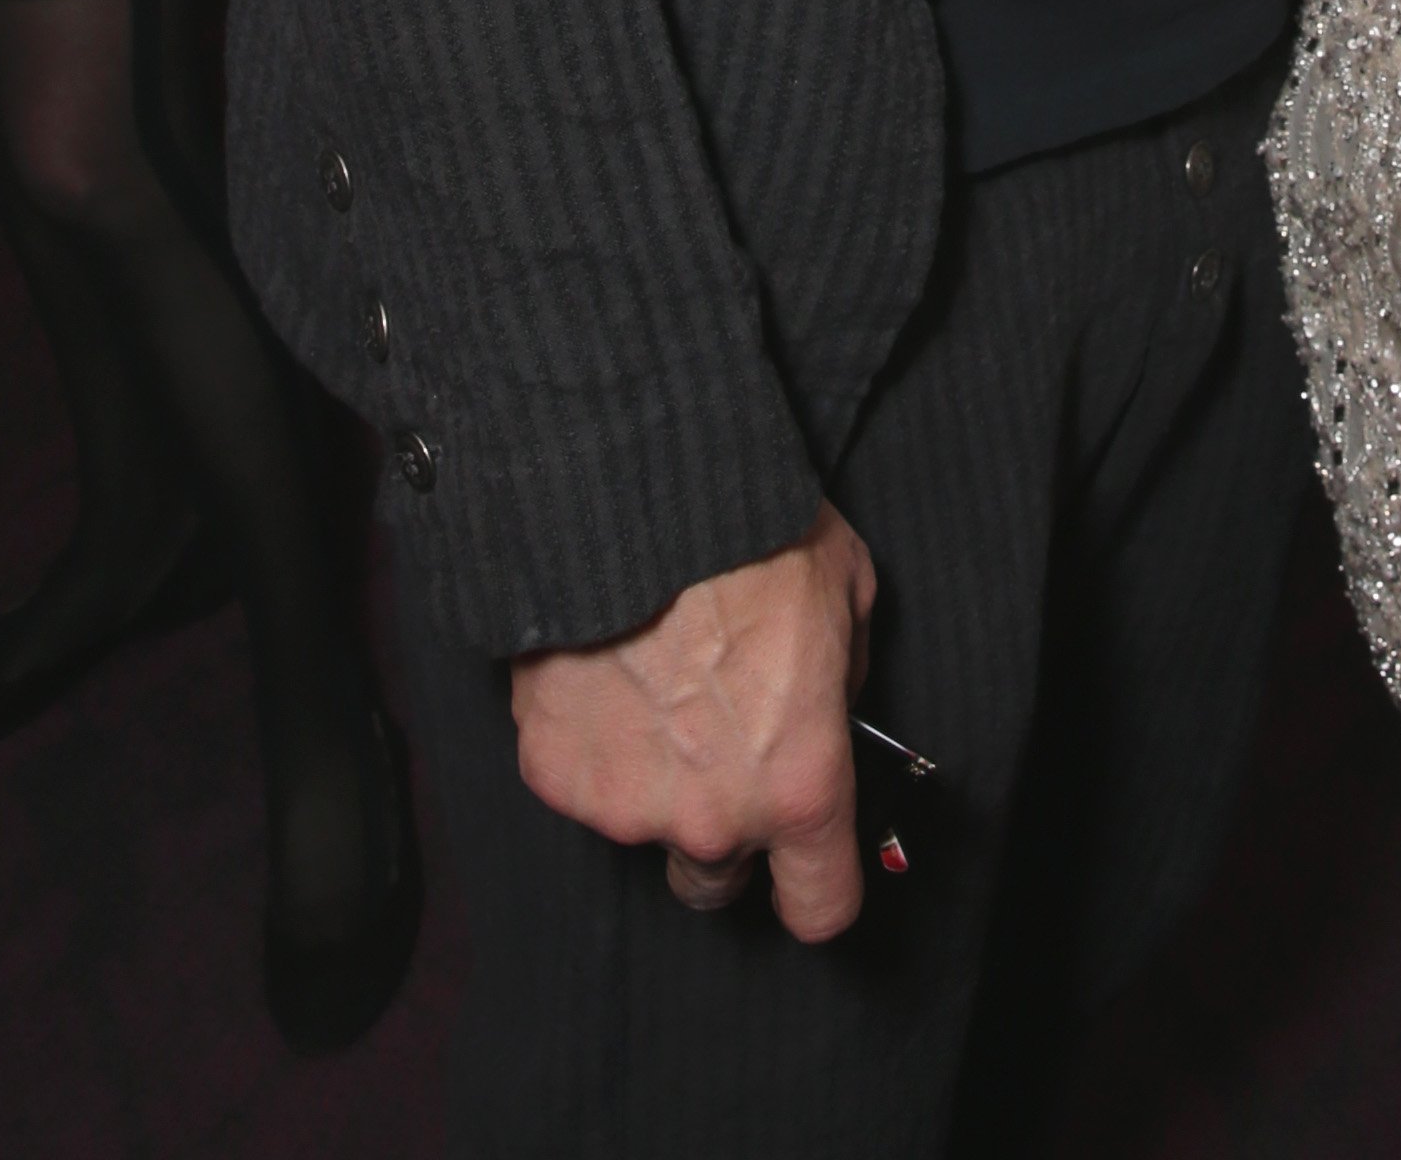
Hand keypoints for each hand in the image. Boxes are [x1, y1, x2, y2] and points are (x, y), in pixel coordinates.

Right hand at [510, 504, 877, 941]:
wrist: (634, 494)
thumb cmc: (752, 533)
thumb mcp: (846, 591)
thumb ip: (844, 677)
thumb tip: (826, 704)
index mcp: (799, 784)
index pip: (820, 905)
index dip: (818, 885)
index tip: (809, 865)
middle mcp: (712, 819)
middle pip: (715, 885)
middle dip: (722, 834)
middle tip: (717, 751)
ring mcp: (624, 805)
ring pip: (642, 825)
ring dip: (651, 776)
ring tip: (651, 680)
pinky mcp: (553, 774)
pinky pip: (581, 779)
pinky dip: (591, 740)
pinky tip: (603, 671)